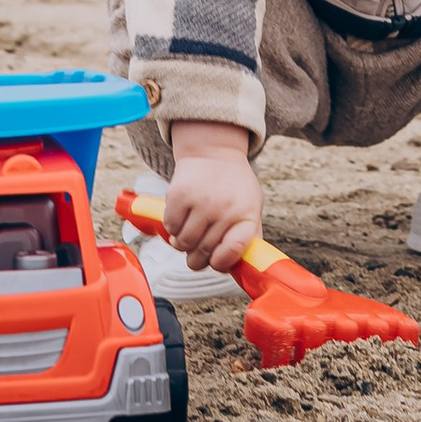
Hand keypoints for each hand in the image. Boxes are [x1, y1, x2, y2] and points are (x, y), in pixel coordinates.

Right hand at [162, 123, 262, 274]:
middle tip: (196, 251)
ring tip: (188, 232)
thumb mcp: (251, 208)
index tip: (215, 261)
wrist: (214, 151)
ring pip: (183, 244)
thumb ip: (248, 238)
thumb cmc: (233, 186)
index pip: (235, 251)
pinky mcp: (179, 194)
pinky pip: (169, 228)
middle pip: (203, 253)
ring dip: (182, 244)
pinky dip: (171, 229)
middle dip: (197, 257)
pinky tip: (181, 218)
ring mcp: (201, 201)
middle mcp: (225, 208)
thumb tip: (242, 270)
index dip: (222, 262)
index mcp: (246, 213)